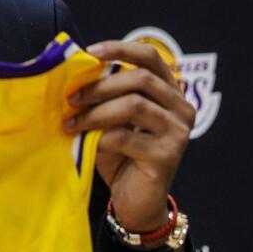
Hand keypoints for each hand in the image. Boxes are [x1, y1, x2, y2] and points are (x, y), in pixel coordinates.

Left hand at [66, 40, 194, 245]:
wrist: (135, 202)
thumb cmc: (121, 156)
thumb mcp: (113, 119)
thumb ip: (107, 96)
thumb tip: (76, 72)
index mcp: (169, 92)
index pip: (150, 56)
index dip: (120, 48)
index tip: (90, 52)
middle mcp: (181, 108)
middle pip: (140, 79)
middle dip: (100, 86)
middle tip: (71, 99)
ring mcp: (178, 132)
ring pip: (134, 105)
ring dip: (96, 112)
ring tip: (72, 123)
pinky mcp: (167, 156)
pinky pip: (126, 137)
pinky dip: (100, 138)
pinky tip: (88, 145)